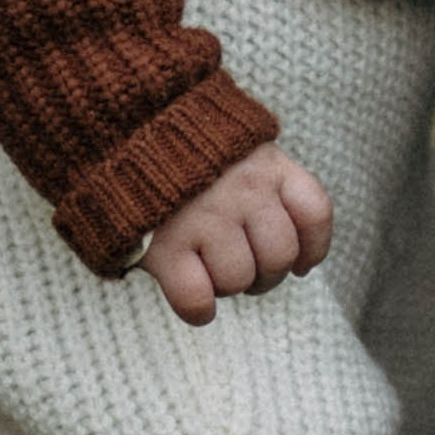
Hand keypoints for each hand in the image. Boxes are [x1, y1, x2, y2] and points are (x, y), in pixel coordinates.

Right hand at [143, 145, 334, 325]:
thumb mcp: (237, 143)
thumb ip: (266, 179)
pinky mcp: (165, 244)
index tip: (300, 265)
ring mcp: (204, 217)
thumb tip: (297, 250)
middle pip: (279, 257)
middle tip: (241, 270)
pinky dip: (198, 310)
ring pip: (238, 280)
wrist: (119, 124)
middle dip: (264, 275)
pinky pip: (197, 300)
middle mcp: (242, 189)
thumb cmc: (181, 145)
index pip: (314, 212)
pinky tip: (194, 301)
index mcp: (265, 163)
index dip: (312, 248)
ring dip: (226, 287)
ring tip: (207, 270)